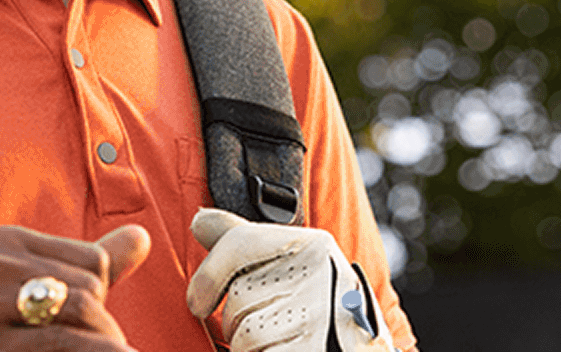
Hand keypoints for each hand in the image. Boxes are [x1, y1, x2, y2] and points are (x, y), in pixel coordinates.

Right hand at [0, 224, 152, 351]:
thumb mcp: (18, 284)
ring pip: (81, 327)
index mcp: (2, 245)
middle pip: (89, 296)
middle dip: (102, 331)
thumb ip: (83, 264)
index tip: (80, 322)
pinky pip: (62, 351)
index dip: (98, 300)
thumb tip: (142, 238)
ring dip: (98, 350)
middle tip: (96, 348)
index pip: (92, 264)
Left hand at [186, 209, 391, 351]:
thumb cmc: (323, 305)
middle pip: (238, 296)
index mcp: (311, 245)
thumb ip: (245, 241)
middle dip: (240, 318)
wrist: (362, 350)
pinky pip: (256, 352)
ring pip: (244, 333)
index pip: (239, 244)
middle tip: (273, 321)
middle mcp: (318, 273)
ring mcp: (317, 314)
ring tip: (283, 338)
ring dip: (251, 344)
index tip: (198, 302)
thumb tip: (200, 220)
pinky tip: (285, 348)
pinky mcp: (309, 348)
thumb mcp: (296, 261)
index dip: (208, 276)